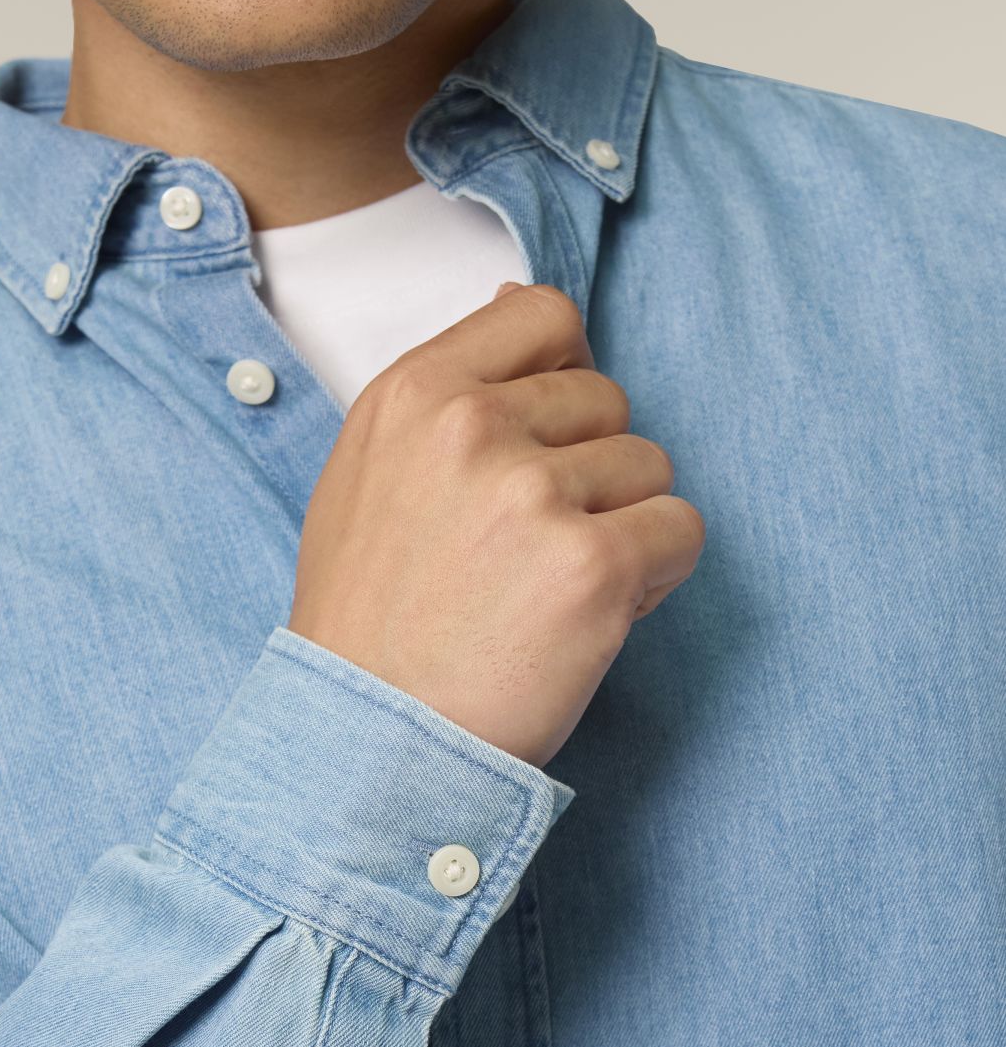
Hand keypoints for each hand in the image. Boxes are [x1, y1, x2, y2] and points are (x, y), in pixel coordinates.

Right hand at [287, 281, 705, 769]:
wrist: (364, 742)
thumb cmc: (369, 622)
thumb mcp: (369, 476)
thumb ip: (444, 394)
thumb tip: (521, 303)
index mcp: (412, 393)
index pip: (544, 315)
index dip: (563, 375)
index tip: (545, 439)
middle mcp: (471, 427)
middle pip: (607, 401)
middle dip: (588, 473)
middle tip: (526, 553)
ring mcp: (534, 493)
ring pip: (650, 468)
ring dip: (621, 529)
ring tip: (548, 593)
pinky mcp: (594, 565)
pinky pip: (681, 532)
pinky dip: (652, 579)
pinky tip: (585, 620)